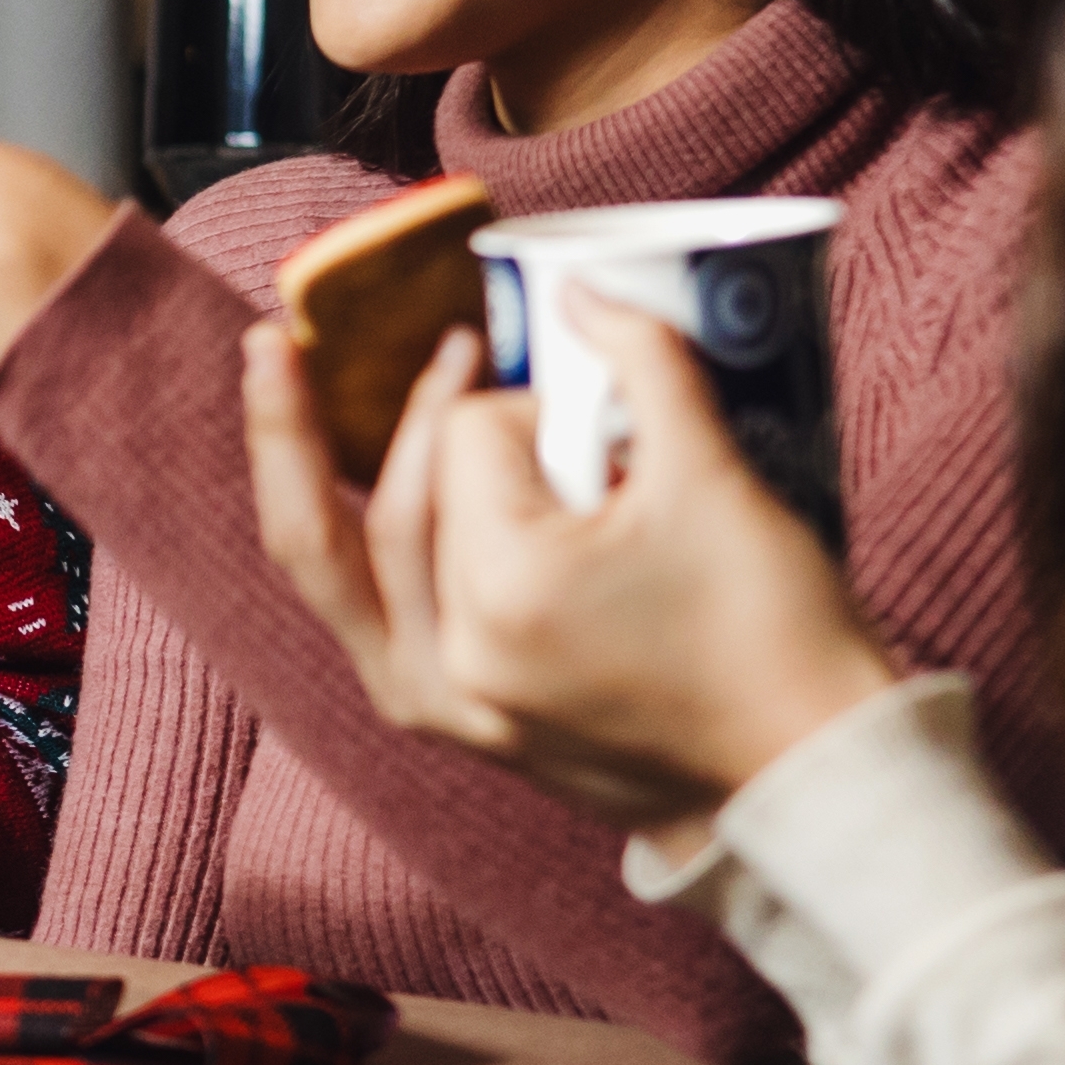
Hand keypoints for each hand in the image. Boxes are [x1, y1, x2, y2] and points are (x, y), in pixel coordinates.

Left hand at [242, 299, 899, 854]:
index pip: (468, 447)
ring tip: (267, 367)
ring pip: (334, 564)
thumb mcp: (713, 474)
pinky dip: (340, 544)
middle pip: (396, 499)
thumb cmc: (771, 628)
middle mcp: (450, 661)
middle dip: (418, 413)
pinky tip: (304, 477)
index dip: (529, 406)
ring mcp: (440, 702)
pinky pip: (359, 615)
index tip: (595, 410)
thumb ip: (642, 361)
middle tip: (412, 335)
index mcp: (508, 598)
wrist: (798, 769)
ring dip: (300, 463)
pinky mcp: (447, 720)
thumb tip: (579, 295)